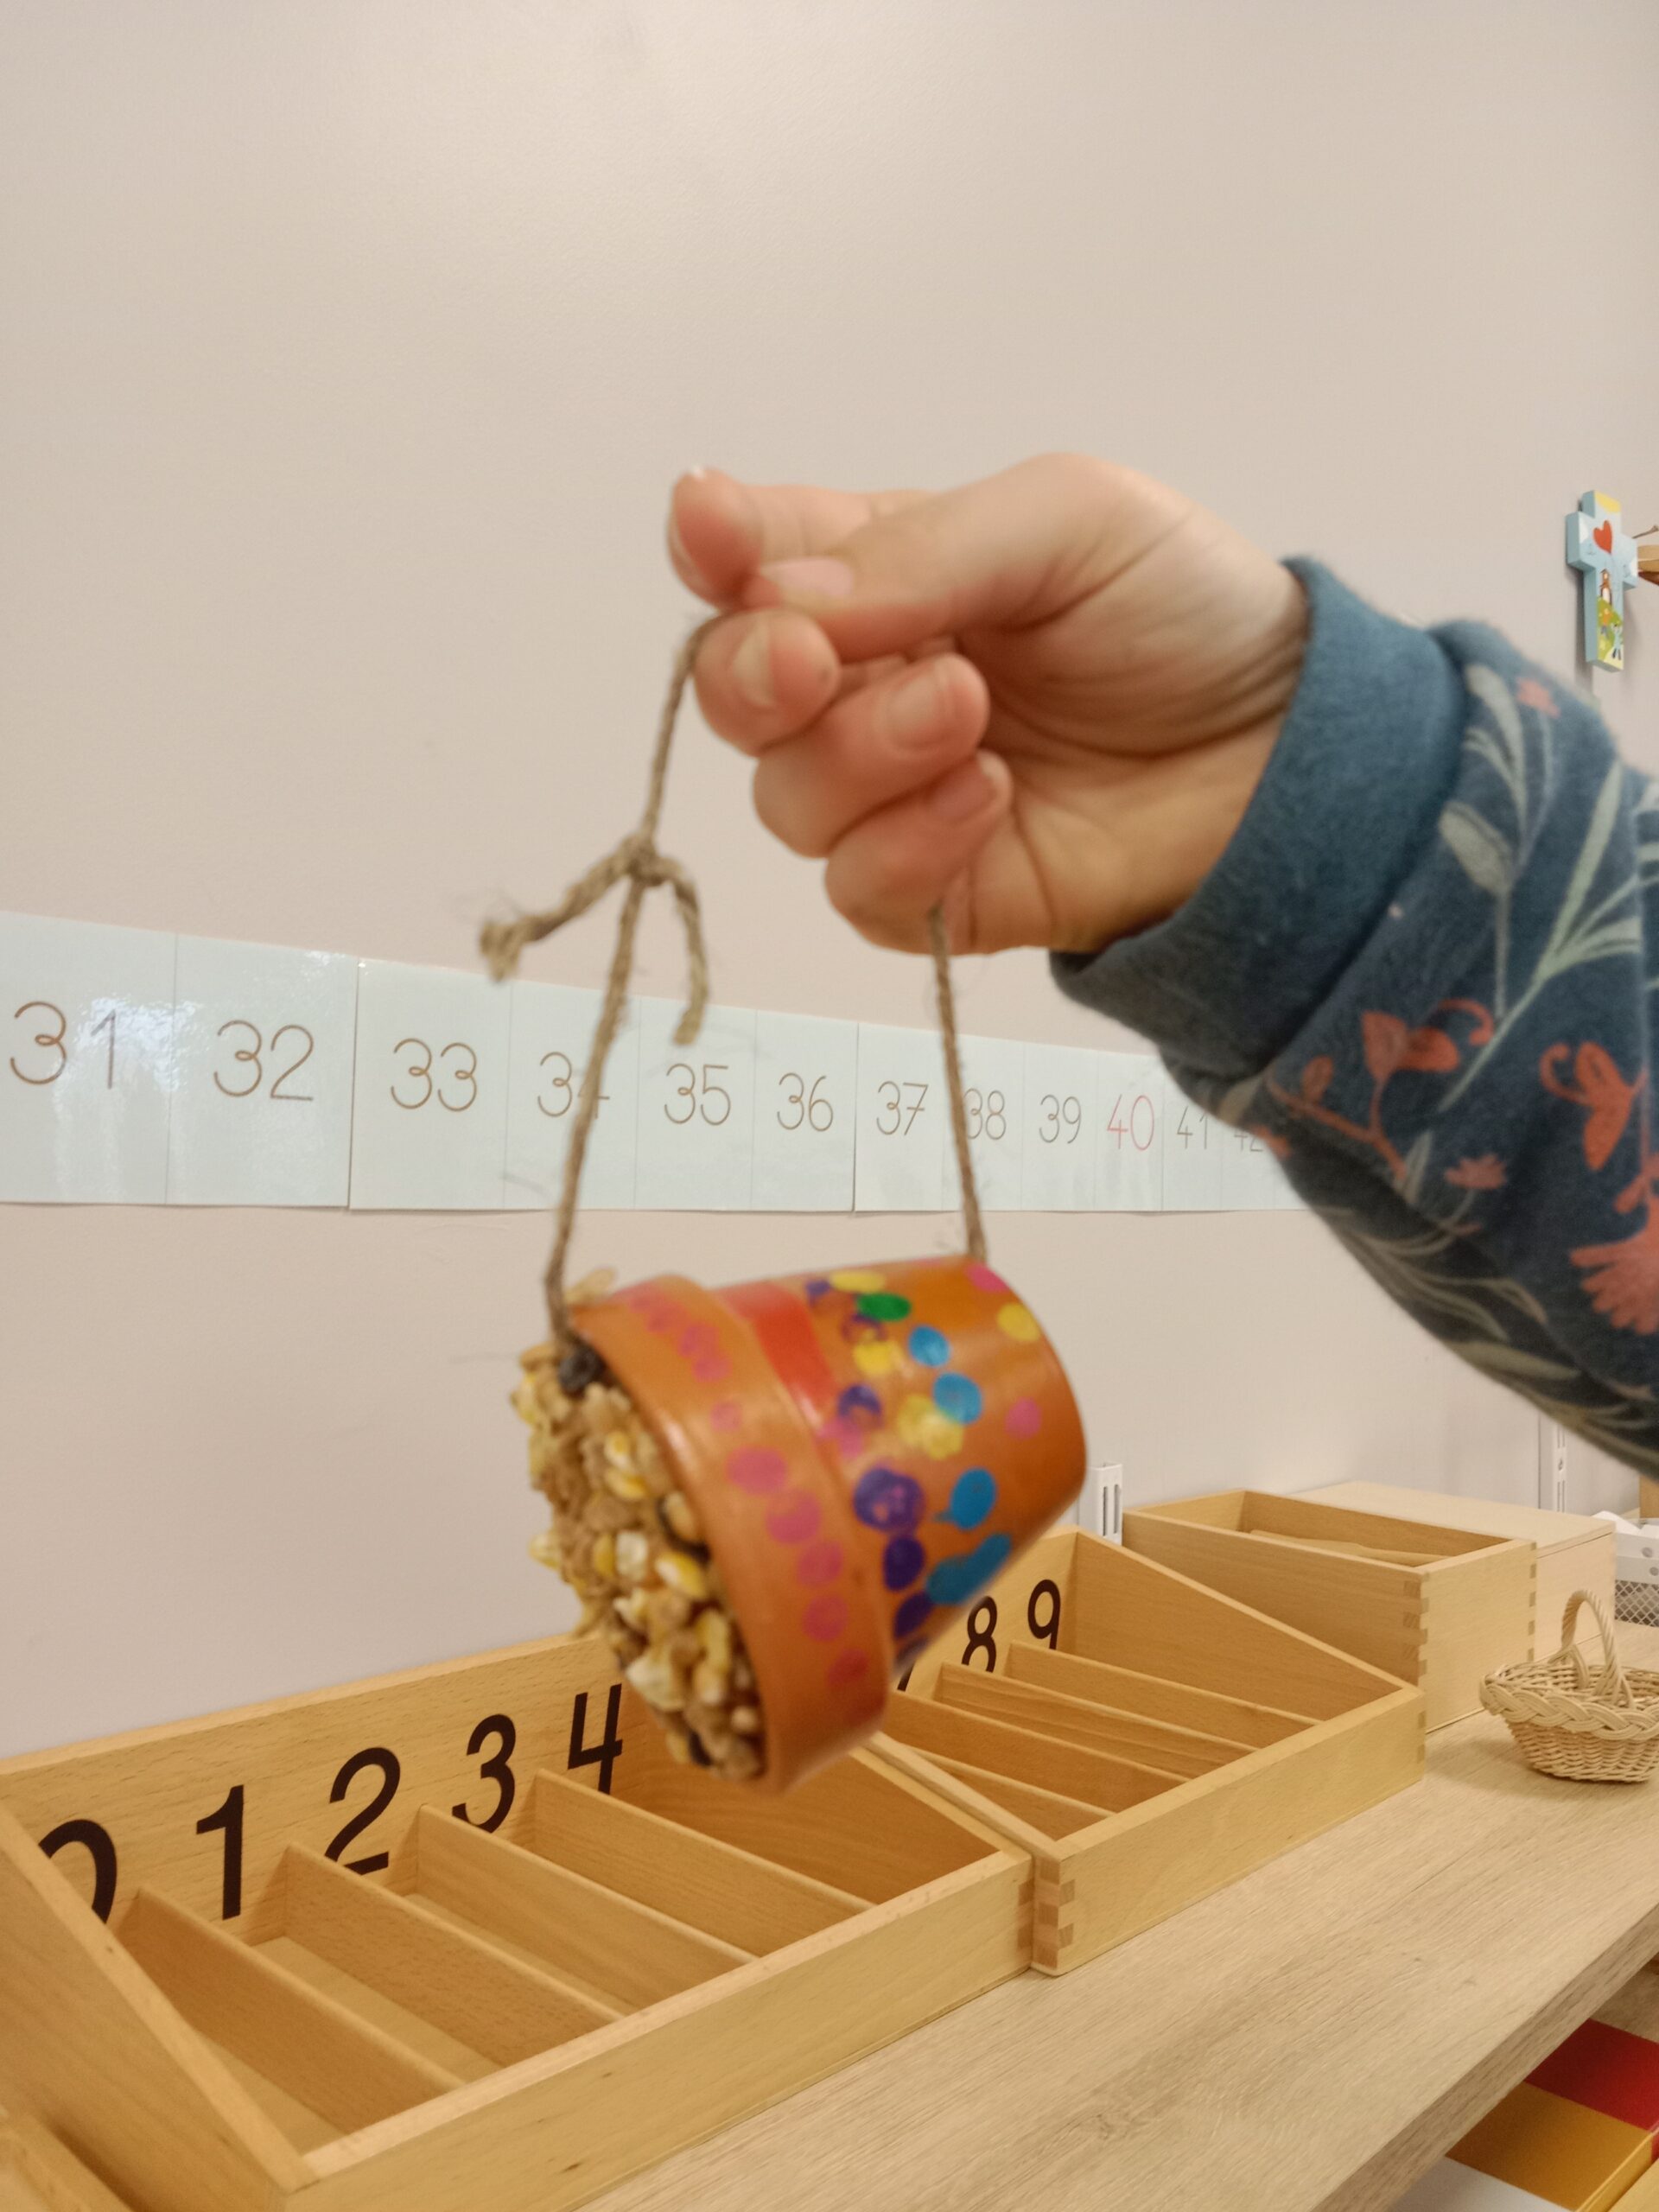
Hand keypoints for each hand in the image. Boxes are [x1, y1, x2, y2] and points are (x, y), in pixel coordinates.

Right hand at [668, 454, 1307, 955]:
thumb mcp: (1065, 521)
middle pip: (732, 694)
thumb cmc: (1183, 611)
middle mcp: (865, 684)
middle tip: (816, 662)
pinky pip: (857, 886)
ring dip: (862, 752)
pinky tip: (994, 795)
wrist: (1284, 750)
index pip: (751, 563)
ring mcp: (892, 796)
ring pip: (787, 798)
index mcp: (880, 573)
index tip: (710, 534)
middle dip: (754, 674)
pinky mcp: (935, 892)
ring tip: (972, 713)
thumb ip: (919, 550)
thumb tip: (778, 599)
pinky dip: (908, 841)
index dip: (712, 548)